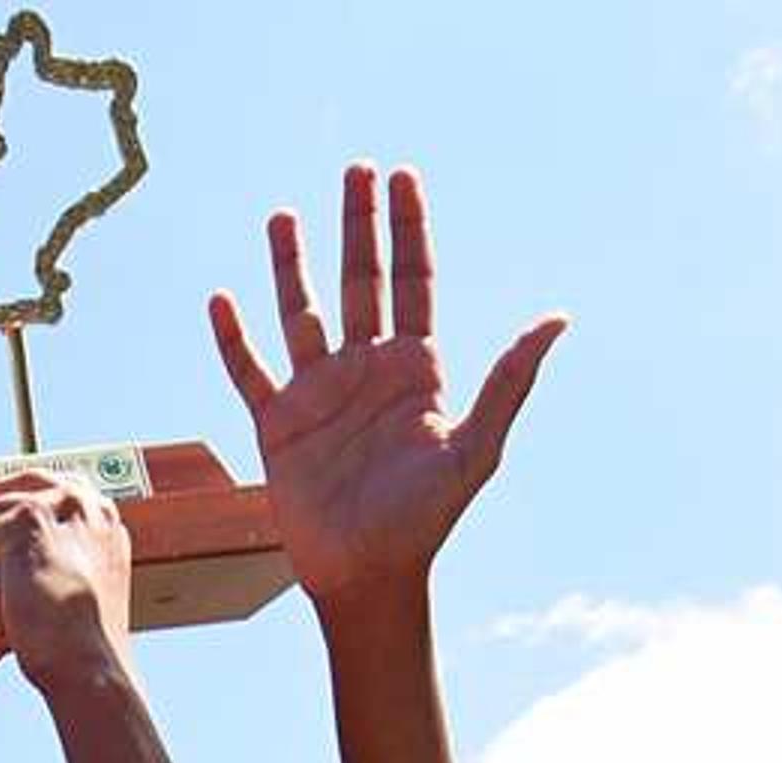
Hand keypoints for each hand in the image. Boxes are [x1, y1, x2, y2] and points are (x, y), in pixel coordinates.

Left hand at [0, 473, 133, 691]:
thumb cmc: (84, 647)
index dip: (14, 494)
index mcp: (103, 517)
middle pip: (14, 489)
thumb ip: (50, 567)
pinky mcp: (25, 524)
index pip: (51, 487)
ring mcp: (57, 508)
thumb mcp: (74, 592)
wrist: (90, 663)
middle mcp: (85, 503)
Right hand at [209, 165, 564, 603]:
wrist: (367, 575)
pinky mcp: (277, 425)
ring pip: (301, 313)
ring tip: (284, 215)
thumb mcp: (476, 448)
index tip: (403, 177)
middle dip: (358, 225)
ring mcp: (319, 394)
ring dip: (291, 266)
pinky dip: (233, 338)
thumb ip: (509, 381)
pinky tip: (223, 299)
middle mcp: (366, 371)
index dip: (408, 230)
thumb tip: (557, 318)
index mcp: (416, 370)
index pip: (413, 282)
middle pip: (360, 281)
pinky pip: (248, 371)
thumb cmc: (426, 520)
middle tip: (356, 168)